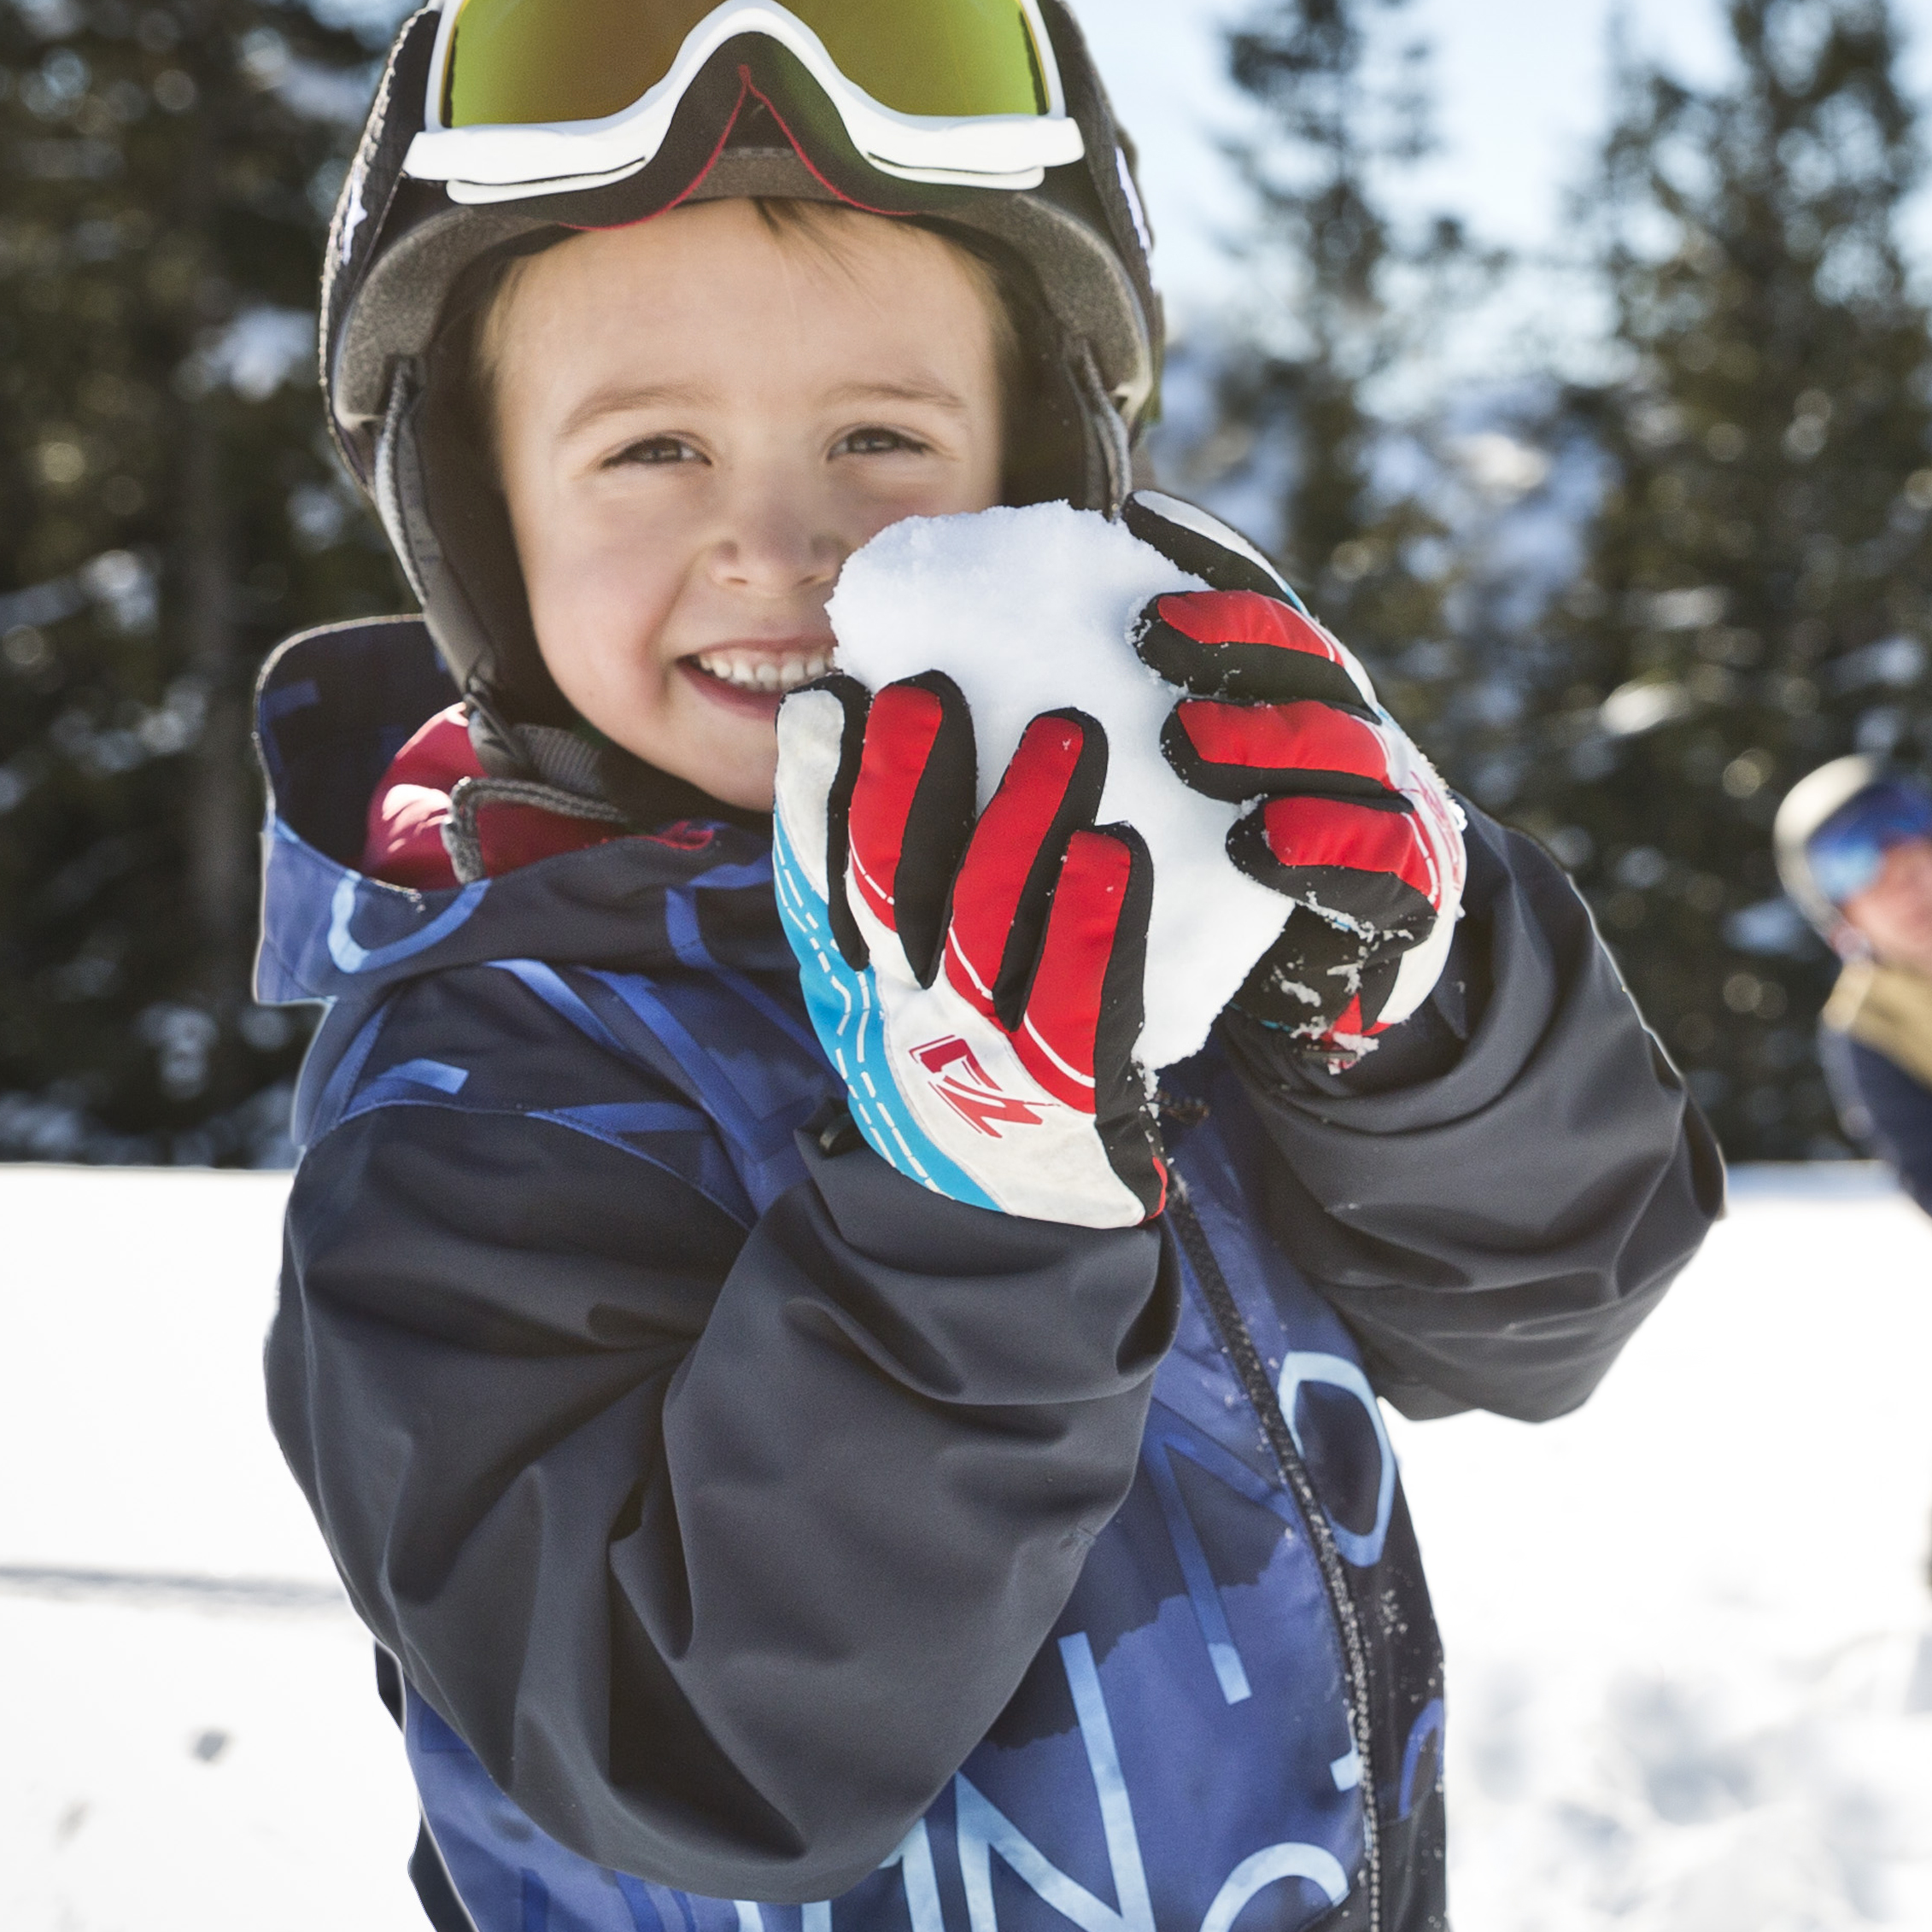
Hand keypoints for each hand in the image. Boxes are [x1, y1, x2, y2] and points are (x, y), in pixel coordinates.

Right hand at [774, 674, 1168, 1225]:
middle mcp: (898, 1017)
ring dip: (1021, 824)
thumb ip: (886, 902)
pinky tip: (1115, 852)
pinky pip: (1078, 1006)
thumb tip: (884, 755)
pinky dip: (1095, 927)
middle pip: (892, 887)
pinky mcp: (1061, 1099)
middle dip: (909, 782)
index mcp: (853, 987)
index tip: (834, 698)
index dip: (817, 789)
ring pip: (986, 931)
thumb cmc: (959, 1076)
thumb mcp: (891, 1000)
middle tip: (938, 688)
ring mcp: (977, 1060)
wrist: (995, 1243)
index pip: (818, 877)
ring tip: (1066, 734)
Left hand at [1121, 495, 1470, 1069]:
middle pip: (1303, 659)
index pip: (1256, 595)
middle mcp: (1340, 725)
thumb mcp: (1156, 777)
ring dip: (1266, 738)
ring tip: (1185, 740)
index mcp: (1287, 684)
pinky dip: (1324, 845)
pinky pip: (1378, 858)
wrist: (1316, 963)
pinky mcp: (1403, 887)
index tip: (1138, 518)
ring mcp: (1379, 800)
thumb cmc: (1209, 855)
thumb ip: (1112, 706)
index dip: (1208, 552)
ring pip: (1342, 747)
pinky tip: (1260, 844)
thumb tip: (985, 634)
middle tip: (1149, 627)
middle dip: (1232, 635)